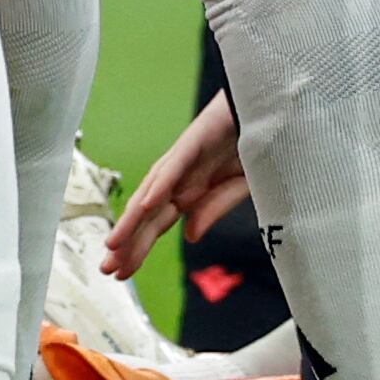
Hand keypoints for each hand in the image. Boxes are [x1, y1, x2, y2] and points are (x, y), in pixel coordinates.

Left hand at [104, 92, 247, 277]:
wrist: (273, 104)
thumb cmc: (256, 142)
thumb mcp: (241, 186)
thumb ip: (213, 208)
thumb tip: (188, 237)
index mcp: (194, 189)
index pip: (160, 224)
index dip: (140, 248)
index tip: (122, 274)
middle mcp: (183, 175)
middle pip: (148, 213)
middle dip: (128, 242)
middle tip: (106, 269)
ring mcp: (188, 156)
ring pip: (153, 191)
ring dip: (133, 219)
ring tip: (114, 246)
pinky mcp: (198, 136)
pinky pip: (176, 165)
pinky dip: (161, 185)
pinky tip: (147, 206)